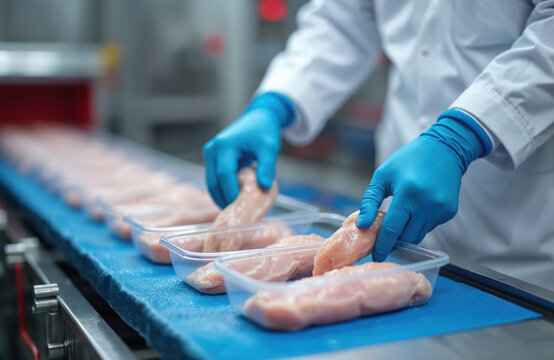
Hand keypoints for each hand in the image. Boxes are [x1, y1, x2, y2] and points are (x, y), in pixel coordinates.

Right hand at [203, 92, 294, 207]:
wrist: (258, 118)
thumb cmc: (264, 131)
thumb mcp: (269, 148)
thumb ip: (267, 167)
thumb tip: (264, 186)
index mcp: (224, 146)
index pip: (224, 175)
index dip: (231, 193)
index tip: (242, 207)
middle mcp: (212, 150)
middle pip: (213, 182)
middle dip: (225, 199)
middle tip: (240, 213)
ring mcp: (210, 154)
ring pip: (211, 184)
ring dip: (222, 197)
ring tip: (238, 209)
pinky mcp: (212, 159)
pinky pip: (214, 180)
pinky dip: (223, 190)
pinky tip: (235, 199)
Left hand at [357, 112, 491, 260]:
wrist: (444, 148)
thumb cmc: (408, 160)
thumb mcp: (383, 175)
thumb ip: (370, 201)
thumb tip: (361, 225)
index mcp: (408, 193)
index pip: (392, 229)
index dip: (382, 245)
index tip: (375, 255)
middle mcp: (427, 204)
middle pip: (407, 236)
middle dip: (394, 241)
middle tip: (383, 239)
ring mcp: (441, 209)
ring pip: (419, 235)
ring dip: (407, 233)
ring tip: (398, 221)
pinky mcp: (449, 211)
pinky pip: (430, 226)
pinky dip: (419, 224)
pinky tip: (415, 210)